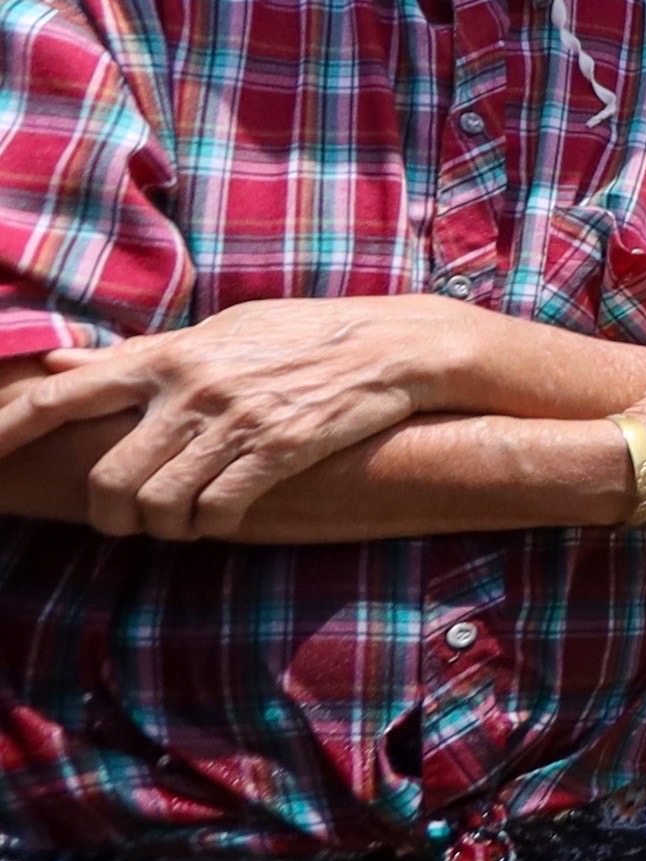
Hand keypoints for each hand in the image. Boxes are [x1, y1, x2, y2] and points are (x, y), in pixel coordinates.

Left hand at [0, 296, 477, 540]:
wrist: (392, 346)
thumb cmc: (301, 336)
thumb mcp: (215, 332)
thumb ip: (137, 356)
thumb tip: (60, 366)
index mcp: (166, 357)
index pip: (61, 397)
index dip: (7, 430)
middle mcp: (190, 390)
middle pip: (109, 478)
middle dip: (110, 515)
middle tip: (126, 521)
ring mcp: (234, 423)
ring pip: (158, 505)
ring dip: (161, 528)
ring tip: (178, 522)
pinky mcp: (277, 452)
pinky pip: (216, 512)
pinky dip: (208, 527)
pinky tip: (220, 519)